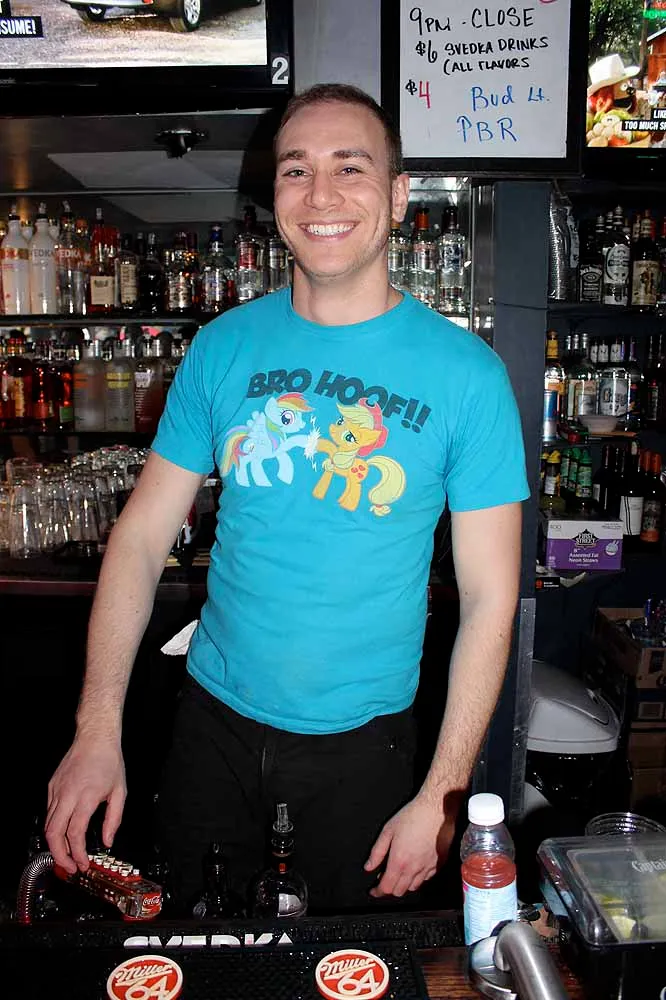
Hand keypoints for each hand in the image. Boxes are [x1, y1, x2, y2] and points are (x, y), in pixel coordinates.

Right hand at [45, 736, 125, 874]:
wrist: (95, 737)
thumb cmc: (109, 761)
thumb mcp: (120, 792)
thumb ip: (114, 820)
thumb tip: (107, 841)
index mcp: (86, 796)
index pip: (75, 832)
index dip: (77, 853)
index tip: (83, 864)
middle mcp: (68, 794)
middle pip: (53, 833)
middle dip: (59, 855)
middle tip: (69, 867)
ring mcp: (56, 790)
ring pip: (48, 824)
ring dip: (56, 843)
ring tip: (67, 855)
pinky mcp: (51, 787)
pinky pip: (49, 812)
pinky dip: (55, 826)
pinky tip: (65, 832)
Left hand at [364, 791, 458, 897]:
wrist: (436, 809)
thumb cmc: (413, 816)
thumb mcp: (388, 830)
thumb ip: (377, 852)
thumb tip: (369, 866)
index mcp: (399, 861)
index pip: (386, 887)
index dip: (378, 891)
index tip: (374, 890)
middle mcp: (414, 868)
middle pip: (399, 891)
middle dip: (390, 888)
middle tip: (385, 878)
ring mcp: (428, 868)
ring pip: (413, 887)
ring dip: (404, 884)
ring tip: (400, 872)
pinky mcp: (439, 864)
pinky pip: (426, 879)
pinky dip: (418, 878)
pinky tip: (414, 867)